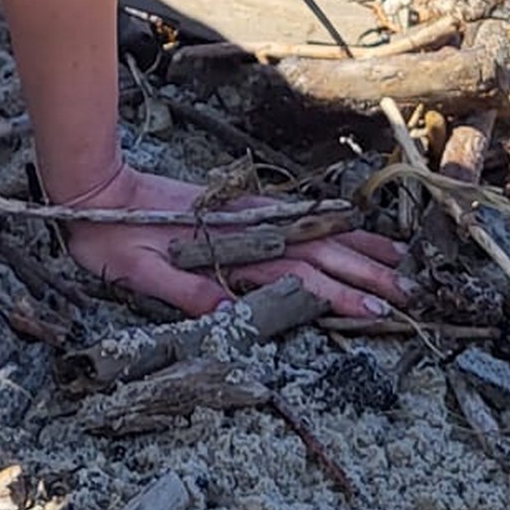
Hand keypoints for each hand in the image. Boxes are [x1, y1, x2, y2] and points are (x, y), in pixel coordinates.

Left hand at [55, 161, 408, 319]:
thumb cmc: (113, 239)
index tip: (378, 310)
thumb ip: (183, 292)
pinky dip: (336, 228)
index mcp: (234, 250)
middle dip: (369, 275)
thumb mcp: (138, 273)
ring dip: (362, 249)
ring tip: (402, 261)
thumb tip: (228, 317)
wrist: (97, 192)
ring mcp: (252, 217)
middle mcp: (252, 230)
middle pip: (323, 255)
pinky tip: (355, 231)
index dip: (341, 296)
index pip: (301, 277)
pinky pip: (303, 221)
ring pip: (320, 235)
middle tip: (411, 293)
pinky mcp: (246, 210)